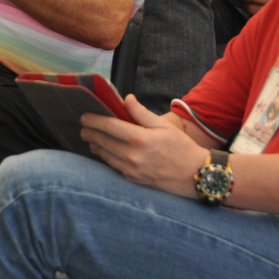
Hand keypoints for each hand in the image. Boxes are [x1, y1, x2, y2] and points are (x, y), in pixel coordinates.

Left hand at [80, 93, 208, 195]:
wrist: (195, 175)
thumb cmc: (181, 147)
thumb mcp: (164, 126)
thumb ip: (141, 113)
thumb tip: (126, 98)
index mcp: (140, 139)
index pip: (108, 126)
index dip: (93, 120)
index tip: (84, 116)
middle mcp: (132, 156)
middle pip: (102, 141)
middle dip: (90, 132)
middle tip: (83, 125)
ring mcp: (131, 170)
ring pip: (104, 155)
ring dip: (94, 145)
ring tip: (90, 137)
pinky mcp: (132, 179)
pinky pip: (112, 165)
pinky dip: (105, 156)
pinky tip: (103, 150)